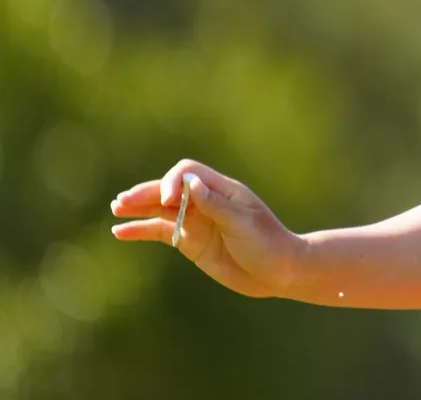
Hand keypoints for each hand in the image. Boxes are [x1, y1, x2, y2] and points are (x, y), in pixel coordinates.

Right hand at [111, 160, 304, 298]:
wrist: (279, 272)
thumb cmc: (267, 244)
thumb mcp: (242, 224)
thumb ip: (215, 205)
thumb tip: (190, 184)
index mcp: (223, 190)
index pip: (189, 174)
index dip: (172, 182)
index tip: (167, 200)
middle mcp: (207, 201)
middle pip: (170, 190)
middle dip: (147, 193)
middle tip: (122, 202)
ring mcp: (198, 221)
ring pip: (162, 210)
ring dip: (139, 208)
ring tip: (116, 209)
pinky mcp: (192, 242)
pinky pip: (162, 232)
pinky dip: (142, 231)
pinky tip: (121, 232)